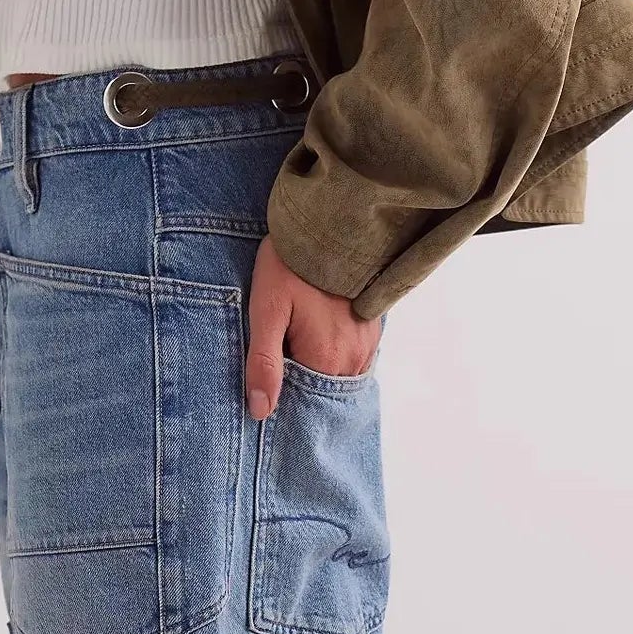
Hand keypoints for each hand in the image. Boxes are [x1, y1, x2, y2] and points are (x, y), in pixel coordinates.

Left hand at [245, 236, 381, 417]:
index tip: (263, 390)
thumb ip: (264, 362)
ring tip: (295, 350)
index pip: (302, 404)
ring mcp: (366, 345)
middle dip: (299, 388)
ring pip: (336, 378)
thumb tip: (261, 411)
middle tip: (278, 359)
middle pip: (321, 393)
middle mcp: (353, 359)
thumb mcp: (267, 310)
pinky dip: (331, 360)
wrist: (327, 222)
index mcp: (326, 359)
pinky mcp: (371, 332)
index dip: (282, 400)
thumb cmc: (290, 264)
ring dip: (316, 373)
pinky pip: (350, 361)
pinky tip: (314, 341)